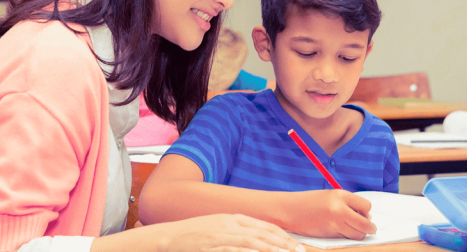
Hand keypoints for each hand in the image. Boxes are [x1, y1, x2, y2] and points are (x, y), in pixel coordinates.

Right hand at [157, 214, 305, 251]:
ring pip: (252, 242)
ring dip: (272, 249)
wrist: (168, 238)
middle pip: (261, 232)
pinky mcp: (212, 246)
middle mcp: (228, 224)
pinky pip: (235, 250)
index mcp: (231, 218)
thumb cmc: (192, 235)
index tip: (295, 243)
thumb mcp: (217, 228)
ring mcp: (220, 235)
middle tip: (299, 250)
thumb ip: (236, 232)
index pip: (263, 225)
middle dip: (282, 242)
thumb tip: (255, 240)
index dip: (281, 234)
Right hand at [283, 189, 375, 239]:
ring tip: (352, 229)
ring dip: (358, 233)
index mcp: (340, 195)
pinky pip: (346, 238)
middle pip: (365, 224)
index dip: (366, 212)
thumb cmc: (309, 202)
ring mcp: (334, 223)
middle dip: (369, 228)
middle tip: (370, 228)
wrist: (289, 210)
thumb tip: (367, 217)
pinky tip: (339, 230)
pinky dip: (346, 236)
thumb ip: (348, 204)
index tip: (363, 214)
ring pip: (358, 234)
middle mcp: (338, 209)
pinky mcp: (329, 235)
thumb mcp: (330, 196)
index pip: (366, 206)